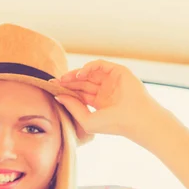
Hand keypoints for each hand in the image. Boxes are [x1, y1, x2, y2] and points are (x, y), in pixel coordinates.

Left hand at [51, 59, 169, 143]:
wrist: (135, 119)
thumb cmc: (113, 124)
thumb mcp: (87, 119)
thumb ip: (72, 108)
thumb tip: (58, 96)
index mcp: (100, 102)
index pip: (80, 93)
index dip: (66, 90)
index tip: (53, 89)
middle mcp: (105, 90)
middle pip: (82, 82)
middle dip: (68, 81)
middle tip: (55, 81)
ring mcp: (112, 80)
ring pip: (89, 73)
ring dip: (75, 74)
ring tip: (64, 78)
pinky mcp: (118, 71)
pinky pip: (100, 64)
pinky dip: (89, 67)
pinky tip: (79, 74)